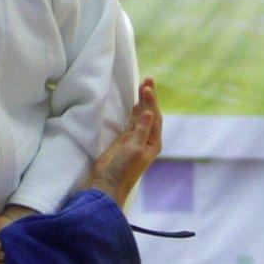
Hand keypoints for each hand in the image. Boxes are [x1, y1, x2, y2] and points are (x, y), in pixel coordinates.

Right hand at [88, 77, 161, 205]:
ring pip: (141, 116)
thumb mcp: (133, 149)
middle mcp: (147, 139)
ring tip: (143, 84)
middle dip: (149, 97)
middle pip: (150, 113)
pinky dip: (134, 110)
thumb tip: (149, 112)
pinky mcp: (124, 140)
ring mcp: (135, 139)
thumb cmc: (123, 169)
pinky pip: (132, 121)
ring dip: (142, 101)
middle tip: (148, 78)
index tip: (146, 87)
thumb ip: (140, 131)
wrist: (108, 184)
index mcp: (153, 143)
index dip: (151, 101)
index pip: (155, 117)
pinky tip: (136, 102)